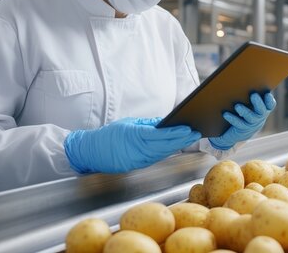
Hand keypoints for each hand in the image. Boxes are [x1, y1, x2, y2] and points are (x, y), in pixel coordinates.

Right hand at [64, 117, 200, 173]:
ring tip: (191, 137)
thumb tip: (166, 122)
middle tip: (196, 132)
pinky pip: (157, 157)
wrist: (92, 153)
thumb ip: (148, 124)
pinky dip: (168, 151)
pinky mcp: (138, 165)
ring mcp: (138, 160)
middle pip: (164, 145)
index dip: (175, 132)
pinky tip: (178, 146)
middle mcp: (137, 150)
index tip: (188, 128)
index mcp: (134, 135)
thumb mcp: (128, 123)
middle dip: (182, 139)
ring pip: (163, 153)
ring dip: (178, 146)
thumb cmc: (109, 135)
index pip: (159, 135)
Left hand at [209, 92, 275, 150]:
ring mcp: (251, 123)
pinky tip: (226, 114)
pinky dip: (232, 118)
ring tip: (237, 106)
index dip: (270, 100)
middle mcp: (260, 116)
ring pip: (250, 117)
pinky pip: (238, 123)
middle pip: (261, 110)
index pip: (270, 104)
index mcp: (264, 108)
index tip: (267, 94)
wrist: (240, 131)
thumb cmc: (245, 110)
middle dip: (258, 103)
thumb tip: (246, 79)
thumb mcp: (251, 103)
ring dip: (244, 111)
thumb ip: (252, 93)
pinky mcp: (242, 129)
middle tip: (253, 95)